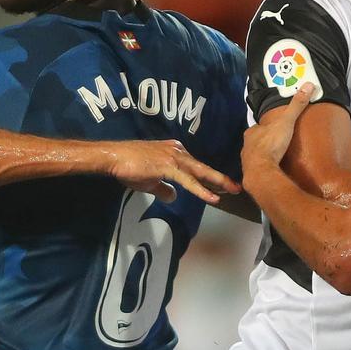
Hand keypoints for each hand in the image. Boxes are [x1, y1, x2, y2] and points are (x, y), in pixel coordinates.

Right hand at [108, 139, 240, 204]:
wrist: (114, 157)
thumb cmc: (129, 166)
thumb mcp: (149, 180)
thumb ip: (163, 188)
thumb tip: (173, 197)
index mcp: (175, 152)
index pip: (196, 166)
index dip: (209, 176)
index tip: (222, 185)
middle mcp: (178, 151)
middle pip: (203, 167)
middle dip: (221, 178)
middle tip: (237, 186)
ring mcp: (174, 158)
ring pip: (200, 172)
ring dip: (217, 182)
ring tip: (231, 191)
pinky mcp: (168, 166)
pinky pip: (188, 181)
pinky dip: (201, 190)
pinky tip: (212, 198)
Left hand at [241, 82, 315, 182]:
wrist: (261, 171)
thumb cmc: (272, 144)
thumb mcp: (287, 121)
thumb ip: (296, 105)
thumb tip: (308, 86)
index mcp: (252, 132)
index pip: (259, 127)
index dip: (267, 128)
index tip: (276, 129)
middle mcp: (246, 145)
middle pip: (256, 141)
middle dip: (265, 142)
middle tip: (278, 144)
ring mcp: (247, 160)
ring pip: (255, 155)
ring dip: (264, 156)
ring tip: (276, 158)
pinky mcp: (250, 173)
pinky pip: (257, 169)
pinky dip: (263, 169)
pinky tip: (272, 171)